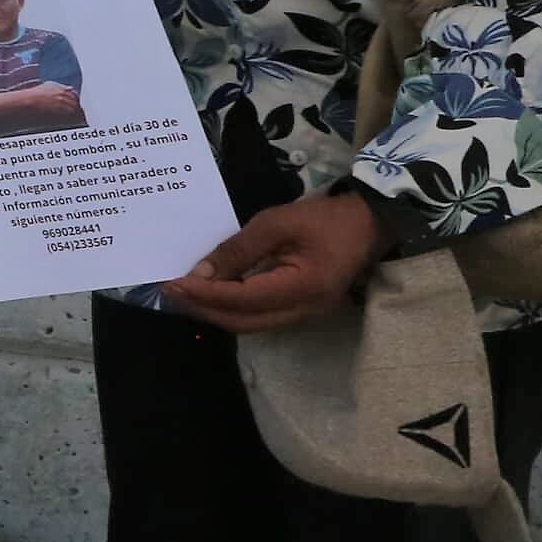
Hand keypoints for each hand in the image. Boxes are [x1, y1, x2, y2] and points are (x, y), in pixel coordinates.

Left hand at [160, 191, 383, 333]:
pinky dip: (233, 309)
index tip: (171, 284)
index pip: (242, 300)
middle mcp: (305, 310)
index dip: (204, 296)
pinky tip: (213, 295)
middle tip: (170, 293)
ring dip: (216, 312)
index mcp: (303, 288)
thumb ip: (238, 249)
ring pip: (251, 324)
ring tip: (185, 294)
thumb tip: (200, 274)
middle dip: (204, 309)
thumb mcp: (277, 223)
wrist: (371, 222)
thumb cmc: (327, 218)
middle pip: (243, 322)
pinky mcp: (302, 308)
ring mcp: (306, 313)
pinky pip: (261, 316)